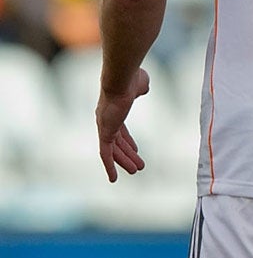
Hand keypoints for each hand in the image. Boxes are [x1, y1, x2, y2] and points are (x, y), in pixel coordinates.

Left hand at [96, 68, 149, 182]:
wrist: (122, 78)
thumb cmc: (130, 78)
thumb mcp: (140, 84)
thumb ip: (141, 88)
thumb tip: (143, 88)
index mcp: (114, 110)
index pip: (120, 130)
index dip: (128, 141)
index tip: (136, 149)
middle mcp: (106, 120)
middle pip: (117, 142)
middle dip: (127, 154)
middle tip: (137, 166)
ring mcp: (104, 127)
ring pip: (113, 150)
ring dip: (124, 162)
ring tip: (136, 171)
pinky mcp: (105, 133)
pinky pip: (105, 154)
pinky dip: (109, 166)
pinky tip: (113, 179)